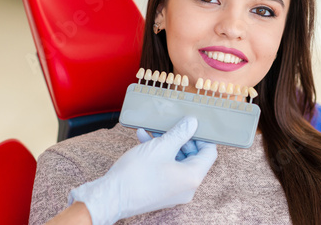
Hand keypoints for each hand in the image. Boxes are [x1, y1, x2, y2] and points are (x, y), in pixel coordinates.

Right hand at [68, 116, 217, 224]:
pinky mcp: (161, 192)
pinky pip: (167, 169)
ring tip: (153, 131)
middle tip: (171, 125)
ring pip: (177, 161)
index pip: (209, 152)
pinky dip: (159, 155)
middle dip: (180, 138)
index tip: (192, 125)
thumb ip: (180, 133)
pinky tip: (145, 139)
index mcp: (192, 177)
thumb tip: (192, 123)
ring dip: (167, 144)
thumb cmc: (136, 175)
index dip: (202, 136)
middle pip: (193, 156)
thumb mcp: (161, 146)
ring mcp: (174, 192)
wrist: (110, 197)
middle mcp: (187, 188)